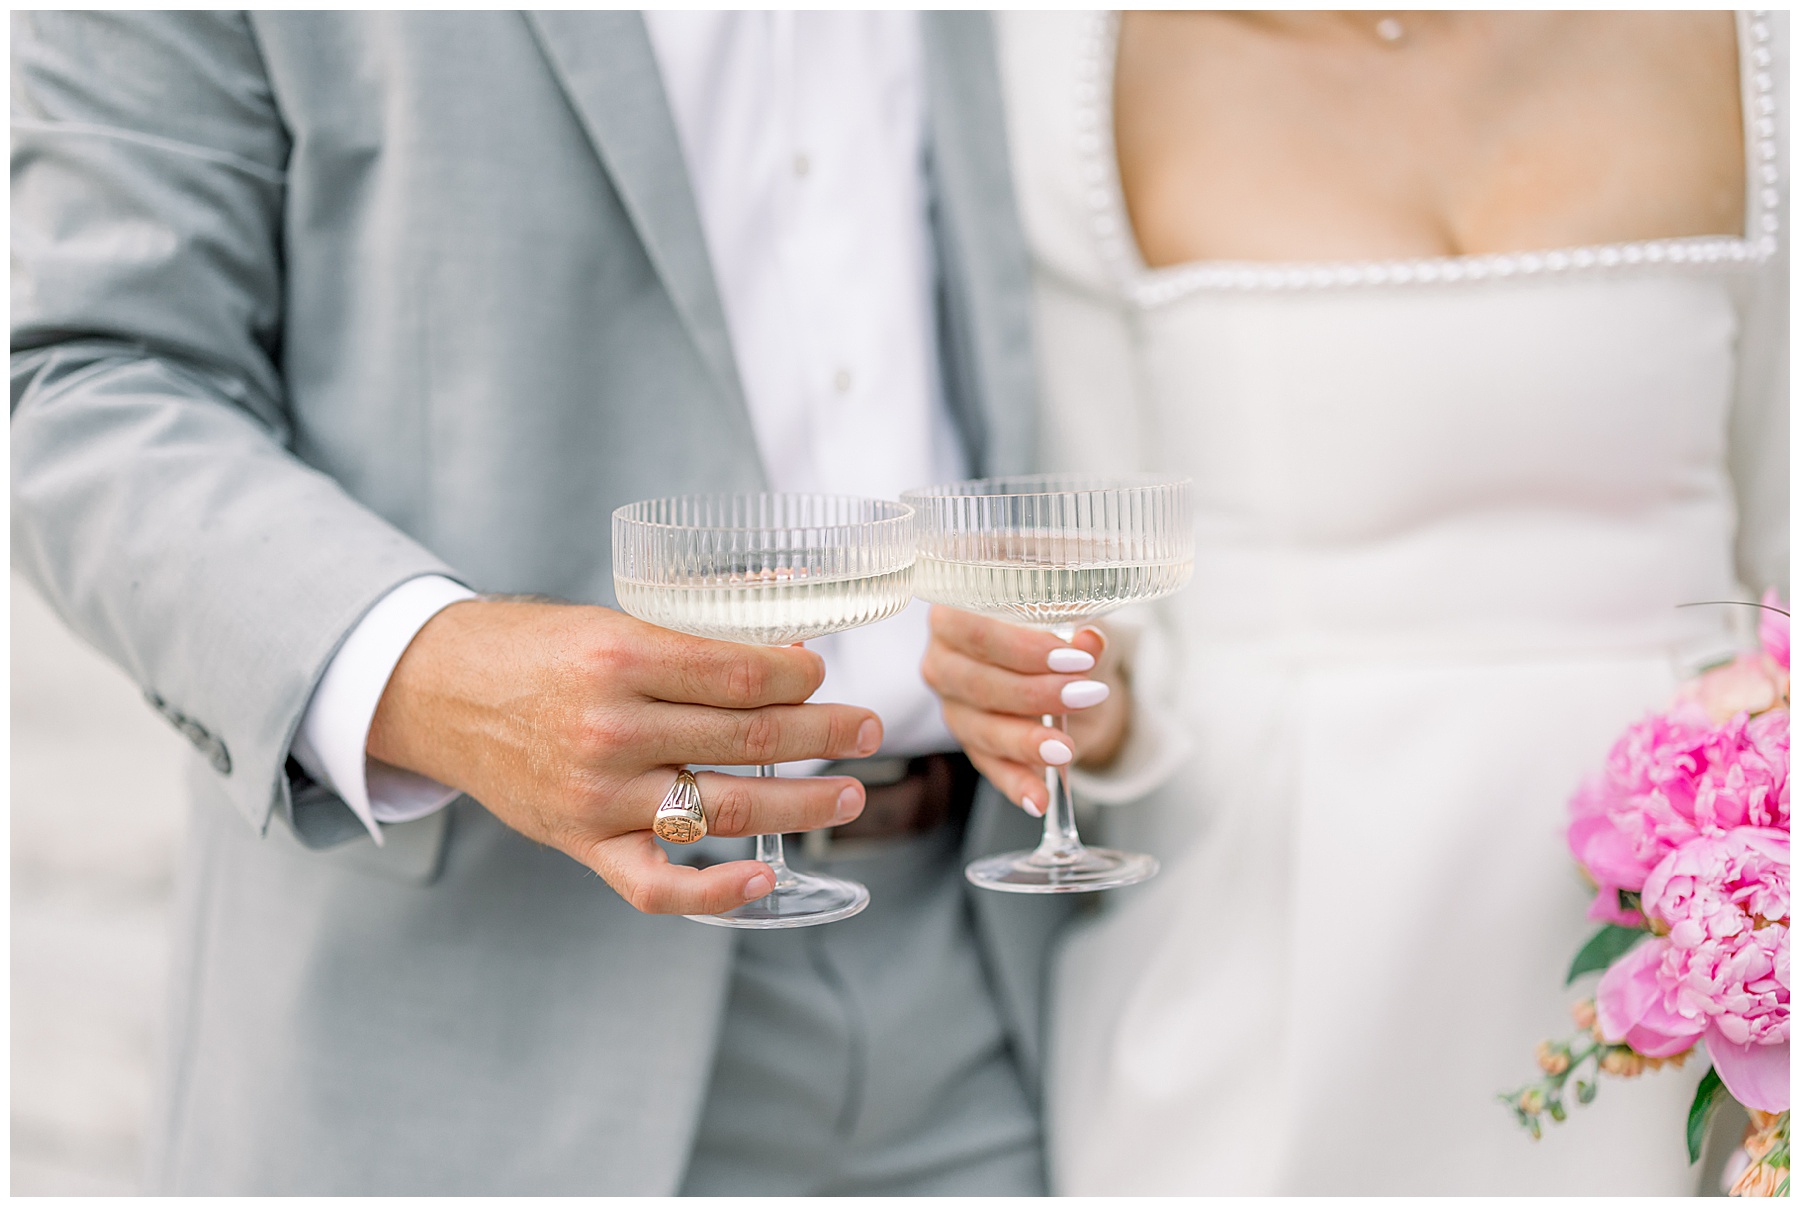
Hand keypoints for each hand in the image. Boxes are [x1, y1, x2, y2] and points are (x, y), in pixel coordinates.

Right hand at [366, 598, 882, 914]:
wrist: (438, 692)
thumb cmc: (535, 650)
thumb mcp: (611, 616)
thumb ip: (698, 625)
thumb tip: (786, 609)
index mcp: (620, 655)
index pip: (743, 674)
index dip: (802, 677)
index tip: (825, 676)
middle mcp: (610, 728)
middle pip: (749, 736)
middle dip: (824, 733)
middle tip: (867, 730)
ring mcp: (596, 795)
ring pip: (723, 807)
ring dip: (801, 803)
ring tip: (848, 791)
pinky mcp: (581, 843)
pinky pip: (656, 885)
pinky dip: (714, 890)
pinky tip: (762, 876)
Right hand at [920, 606, 1128, 814]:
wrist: (1074, 674)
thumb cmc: (1062, 634)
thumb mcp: (1077, 622)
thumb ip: (1080, 627)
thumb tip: (1090, 639)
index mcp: (954, 613)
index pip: (975, 630)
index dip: (1023, 647)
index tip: (1074, 658)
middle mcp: (943, 660)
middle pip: (976, 682)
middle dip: (1033, 693)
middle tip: (1083, 696)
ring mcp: (953, 707)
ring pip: (981, 729)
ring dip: (1025, 741)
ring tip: (1065, 748)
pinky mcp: (972, 746)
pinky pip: (991, 768)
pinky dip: (1017, 784)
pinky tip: (1039, 798)